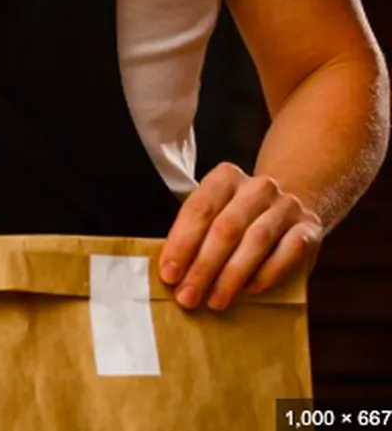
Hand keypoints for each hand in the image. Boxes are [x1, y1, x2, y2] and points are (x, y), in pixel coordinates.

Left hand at [158, 163, 322, 310]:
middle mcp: (258, 187)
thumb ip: (194, 237)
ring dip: (231, 276)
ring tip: (214, 301)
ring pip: (256, 241)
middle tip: (187, 296)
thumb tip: (173, 274)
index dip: (181, 244)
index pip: (199, 209)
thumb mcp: (214, 215)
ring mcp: (287, 205)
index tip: (168, 275)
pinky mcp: (310, 228)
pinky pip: (288, 252)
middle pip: (225, 228)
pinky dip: (266, 274)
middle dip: (203, 267)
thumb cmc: (239, 218)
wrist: (289, 209)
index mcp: (225, 177)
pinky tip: (248, 291)